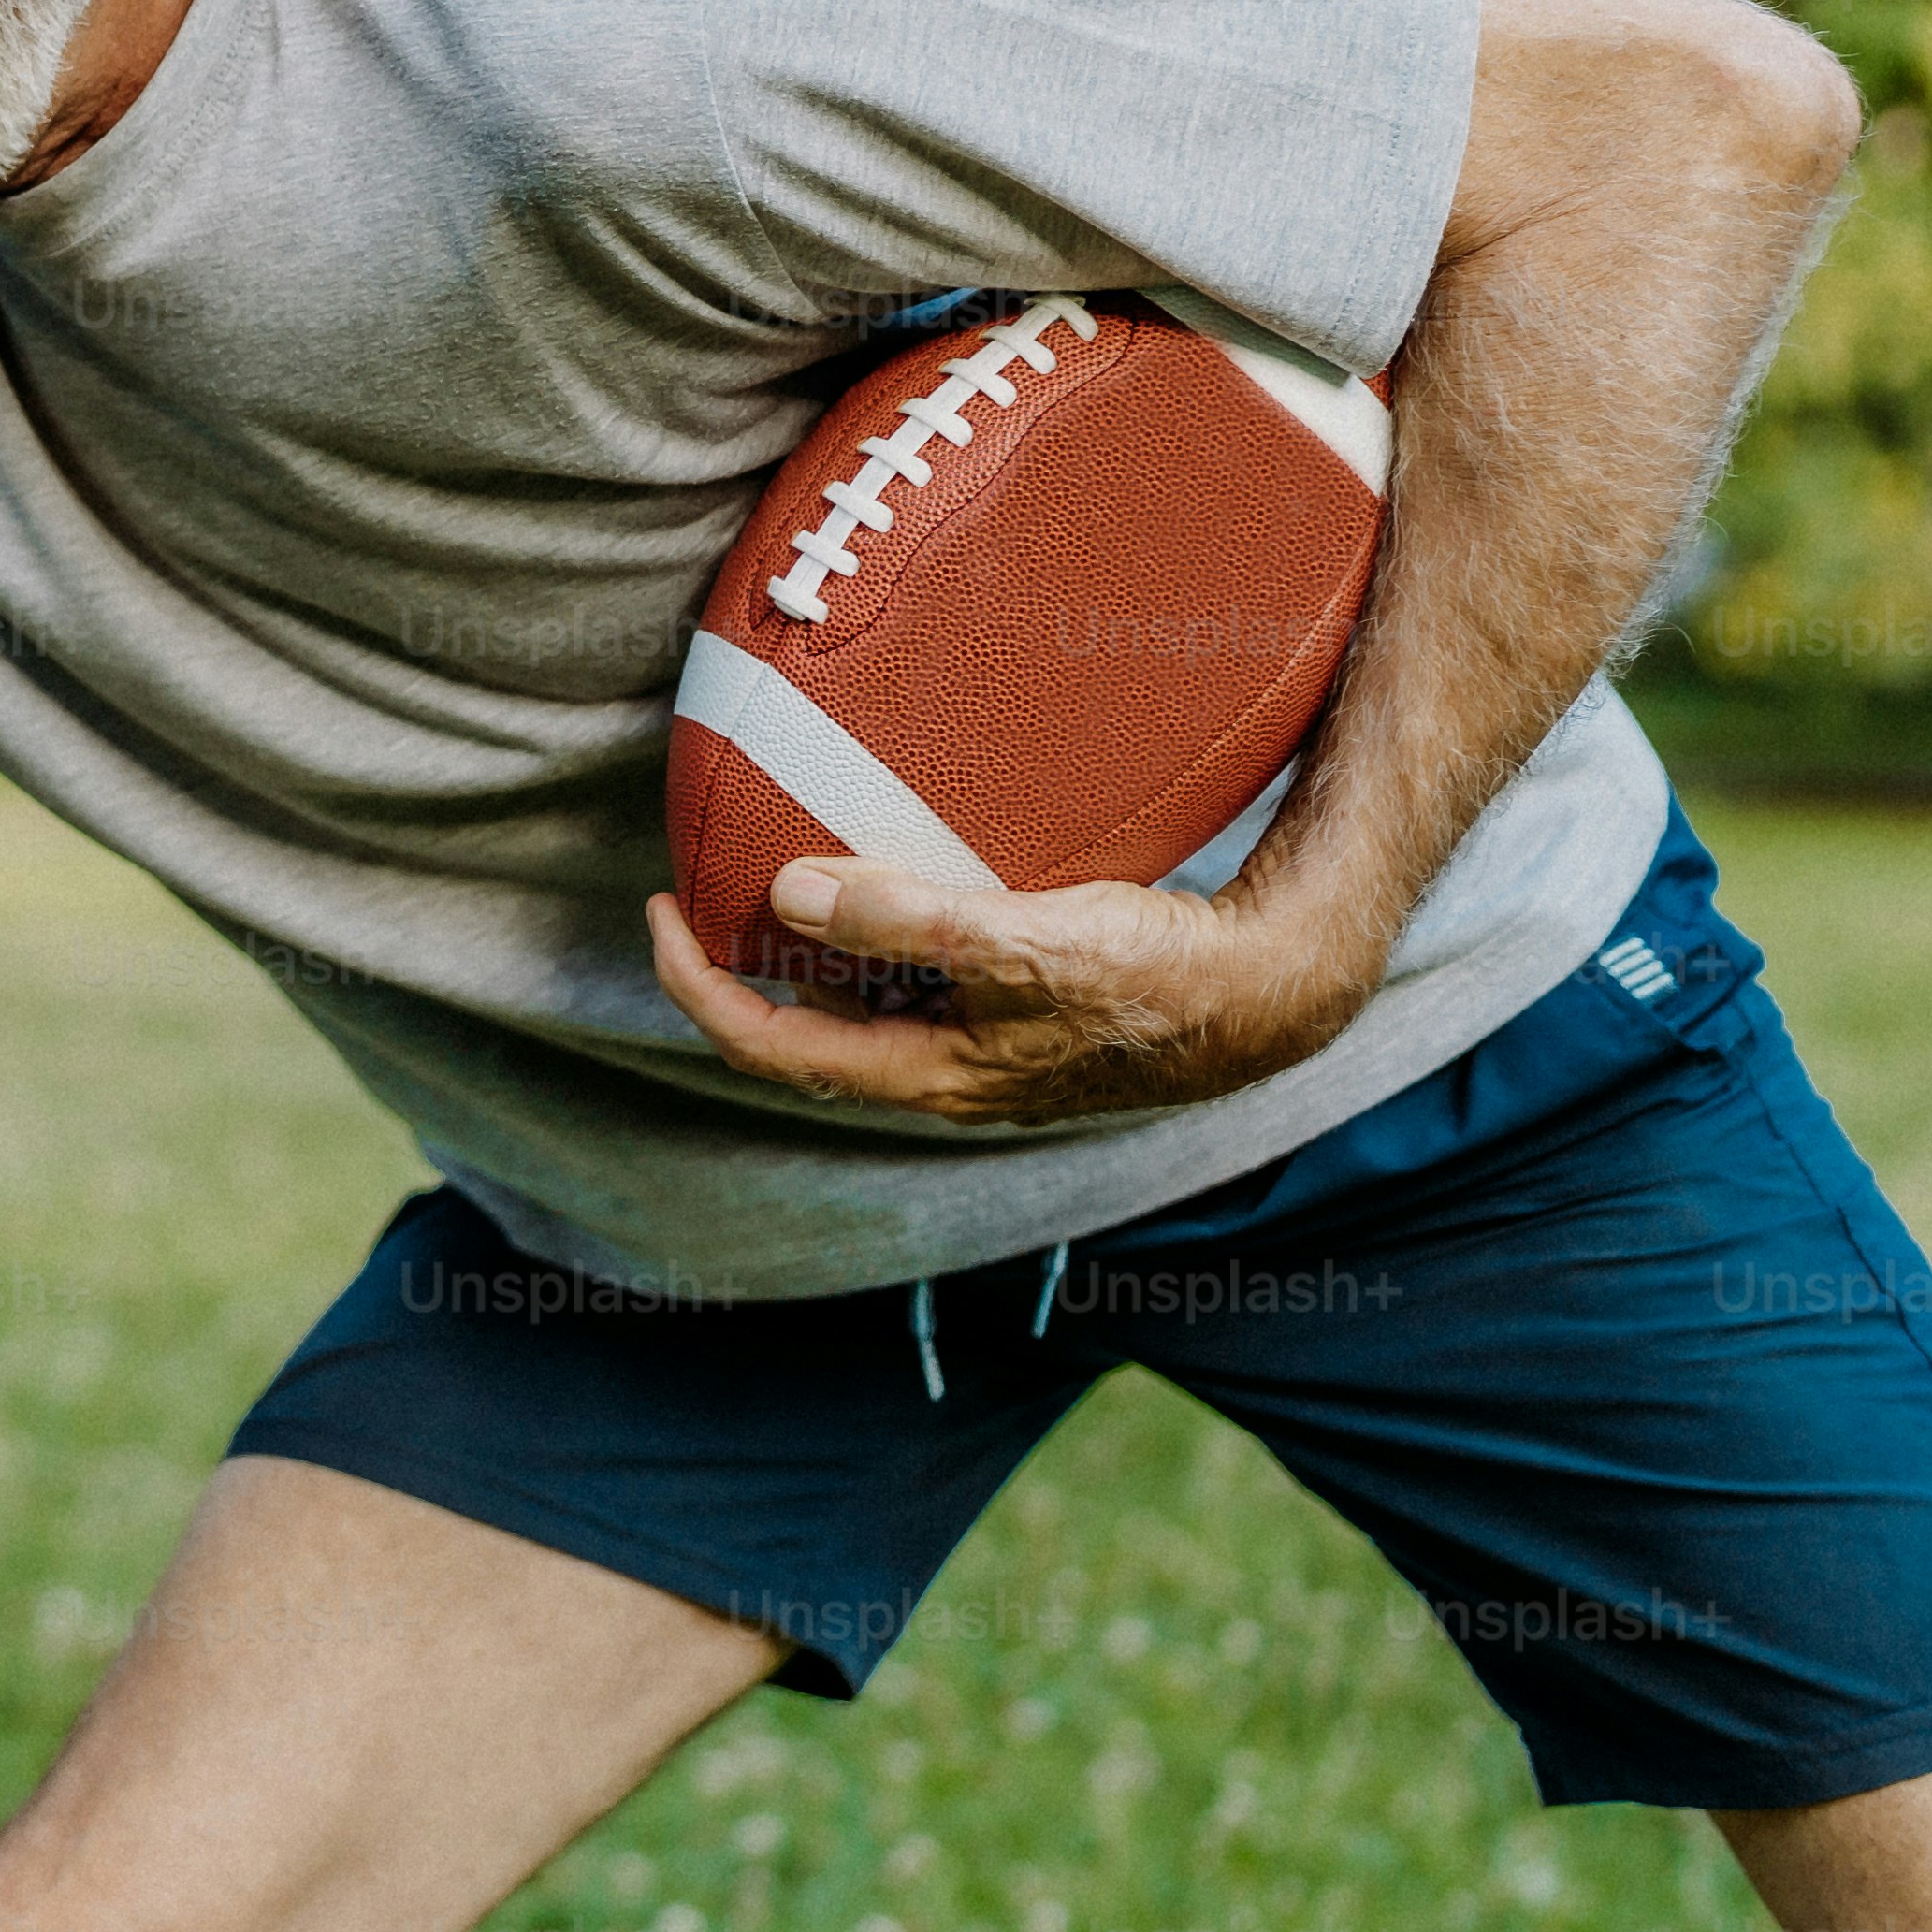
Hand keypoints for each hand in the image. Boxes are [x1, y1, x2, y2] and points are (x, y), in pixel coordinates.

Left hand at [643, 860, 1380, 1125]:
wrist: (1274, 992)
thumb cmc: (1160, 979)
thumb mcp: (1026, 945)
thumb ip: (908, 920)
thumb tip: (791, 887)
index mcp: (927, 1077)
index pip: (768, 1043)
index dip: (695, 983)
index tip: (657, 907)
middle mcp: (942, 1071)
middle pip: (803, 1021)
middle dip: (742, 955)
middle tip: (700, 874)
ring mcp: (980, 1045)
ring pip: (860, 995)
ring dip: (809, 938)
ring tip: (776, 855)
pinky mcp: (1017, 1008)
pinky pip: (915, 969)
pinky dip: (877, 923)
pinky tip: (887, 861)